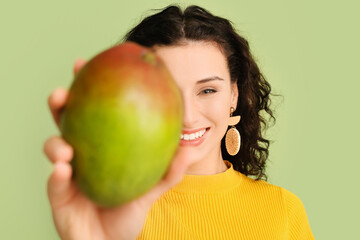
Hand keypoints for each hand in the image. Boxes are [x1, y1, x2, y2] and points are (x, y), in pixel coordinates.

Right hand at [43, 59, 192, 239]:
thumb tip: (192, 145)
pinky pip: (54, 184)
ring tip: (66, 147)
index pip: (95, 111)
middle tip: (62, 93)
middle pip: (67, 121)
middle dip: (60, 104)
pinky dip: (57, 176)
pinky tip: (64, 170)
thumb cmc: (130, 210)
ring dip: (56, 143)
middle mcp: (81, 153)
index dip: (89, 88)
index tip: (87, 65)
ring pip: (53, 148)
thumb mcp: (154, 187)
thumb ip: (171, 169)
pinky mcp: (58, 196)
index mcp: (101, 145)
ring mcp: (66, 173)